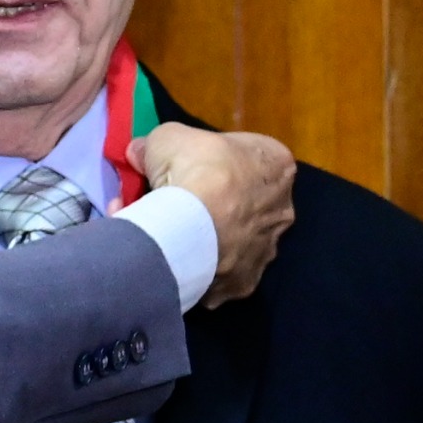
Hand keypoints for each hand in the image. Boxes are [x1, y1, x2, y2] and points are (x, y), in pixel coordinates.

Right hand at [135, 121, 296, 304]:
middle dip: (214, 201)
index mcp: (276, 165)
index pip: (249, 156)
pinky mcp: (245, 284)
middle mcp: (282, 208)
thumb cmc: (194, 172)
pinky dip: (200, 267)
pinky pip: (221, 272)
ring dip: (207, 236)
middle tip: (177, 201)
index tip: (186, 165)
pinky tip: (176, 261)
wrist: (193, 230)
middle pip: (244, 201)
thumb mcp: (168, 138)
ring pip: (234, 239)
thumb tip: (140, 153)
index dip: (214, 158)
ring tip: (170, 235)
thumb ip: (157, 144)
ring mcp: (266, 250)